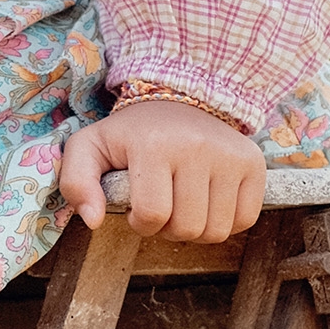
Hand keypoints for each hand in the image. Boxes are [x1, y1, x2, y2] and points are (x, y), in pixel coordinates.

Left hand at [60, 100, 265, 244]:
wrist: (181, 98)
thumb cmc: (131, 132)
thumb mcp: (89, 147)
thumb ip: (76, 183)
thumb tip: (93, 221)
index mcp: (153, 145)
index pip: (153, 216)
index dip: (141, 223)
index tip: (138, 207)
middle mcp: (197, 147)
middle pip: (188, 228)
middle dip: (169, 228)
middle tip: (163, 205)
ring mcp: (230, 155)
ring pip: (218, 231)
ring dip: (197, 228)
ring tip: (184, 203)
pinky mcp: (253, 163)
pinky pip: (246, 220)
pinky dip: (226, 221)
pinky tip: (209, 200)